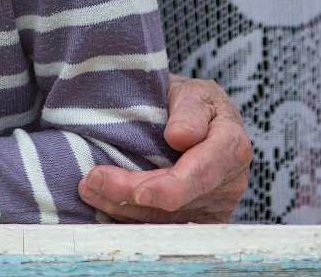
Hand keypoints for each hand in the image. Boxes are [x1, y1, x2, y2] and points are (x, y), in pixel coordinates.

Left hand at [79, 75, 251, 222]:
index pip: (201, 173)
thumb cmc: (192, 103)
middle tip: (91, 182)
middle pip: (178, 202)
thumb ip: (189, 111)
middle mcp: (229, 183)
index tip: (138, 192)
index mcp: (231, 146)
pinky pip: (162, 227)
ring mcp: (215, 206)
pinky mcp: (197, 219)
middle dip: (130, 195)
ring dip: (122, 208)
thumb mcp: (193, 92)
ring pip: (166, 220)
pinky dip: (130, 219)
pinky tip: (104, 205)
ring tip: (88, 189)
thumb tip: (180, 137)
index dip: (170, 187)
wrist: (196, 118)